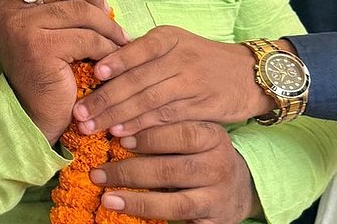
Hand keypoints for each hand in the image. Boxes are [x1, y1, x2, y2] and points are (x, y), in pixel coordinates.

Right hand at [0, 0, 127, 142]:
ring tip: (119, 38)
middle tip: (106, 9)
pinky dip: (107, 46)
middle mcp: (5, 10)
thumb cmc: (41, 70)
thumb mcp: (33, 30)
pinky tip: (113, 56)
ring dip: (107, 24)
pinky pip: (87, 37)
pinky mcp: (40, 46)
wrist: (32, 115)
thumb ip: (44, 5)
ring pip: (79, 10)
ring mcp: (20, 27)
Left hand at [73, 27, 271, 136]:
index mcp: (167, 37)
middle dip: (105, 97)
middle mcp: (179, 57)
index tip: (92, 75)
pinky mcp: (201, 107)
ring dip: (118, 115)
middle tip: (80, 113)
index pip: (137, 48)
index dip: (115, 62)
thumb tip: (99, 62)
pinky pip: (166, 118)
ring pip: (149, 100)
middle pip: (137, 78)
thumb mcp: (173, 43)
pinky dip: (142, 127)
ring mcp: (192, 83)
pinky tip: (123, 134)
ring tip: (94, 126)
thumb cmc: (198, 58)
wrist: (249, 75)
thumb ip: (141, 52)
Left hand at [92, 121, 259, 222]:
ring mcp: (218, 197)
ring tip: (106, 198)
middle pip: (169, 169)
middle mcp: (219, 166)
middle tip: (97, 172)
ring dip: (136, 201)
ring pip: (174, 202)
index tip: (116, 137)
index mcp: (212, 136)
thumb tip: (111, 122)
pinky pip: (179, 220)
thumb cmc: (199, 152)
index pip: (179, 133)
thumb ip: (158, 126)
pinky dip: (150, 216)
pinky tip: (126, 211)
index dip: (147, 137)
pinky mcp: (214, 221)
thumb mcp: (188, 132)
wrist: (238, 186)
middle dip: (128, 171)